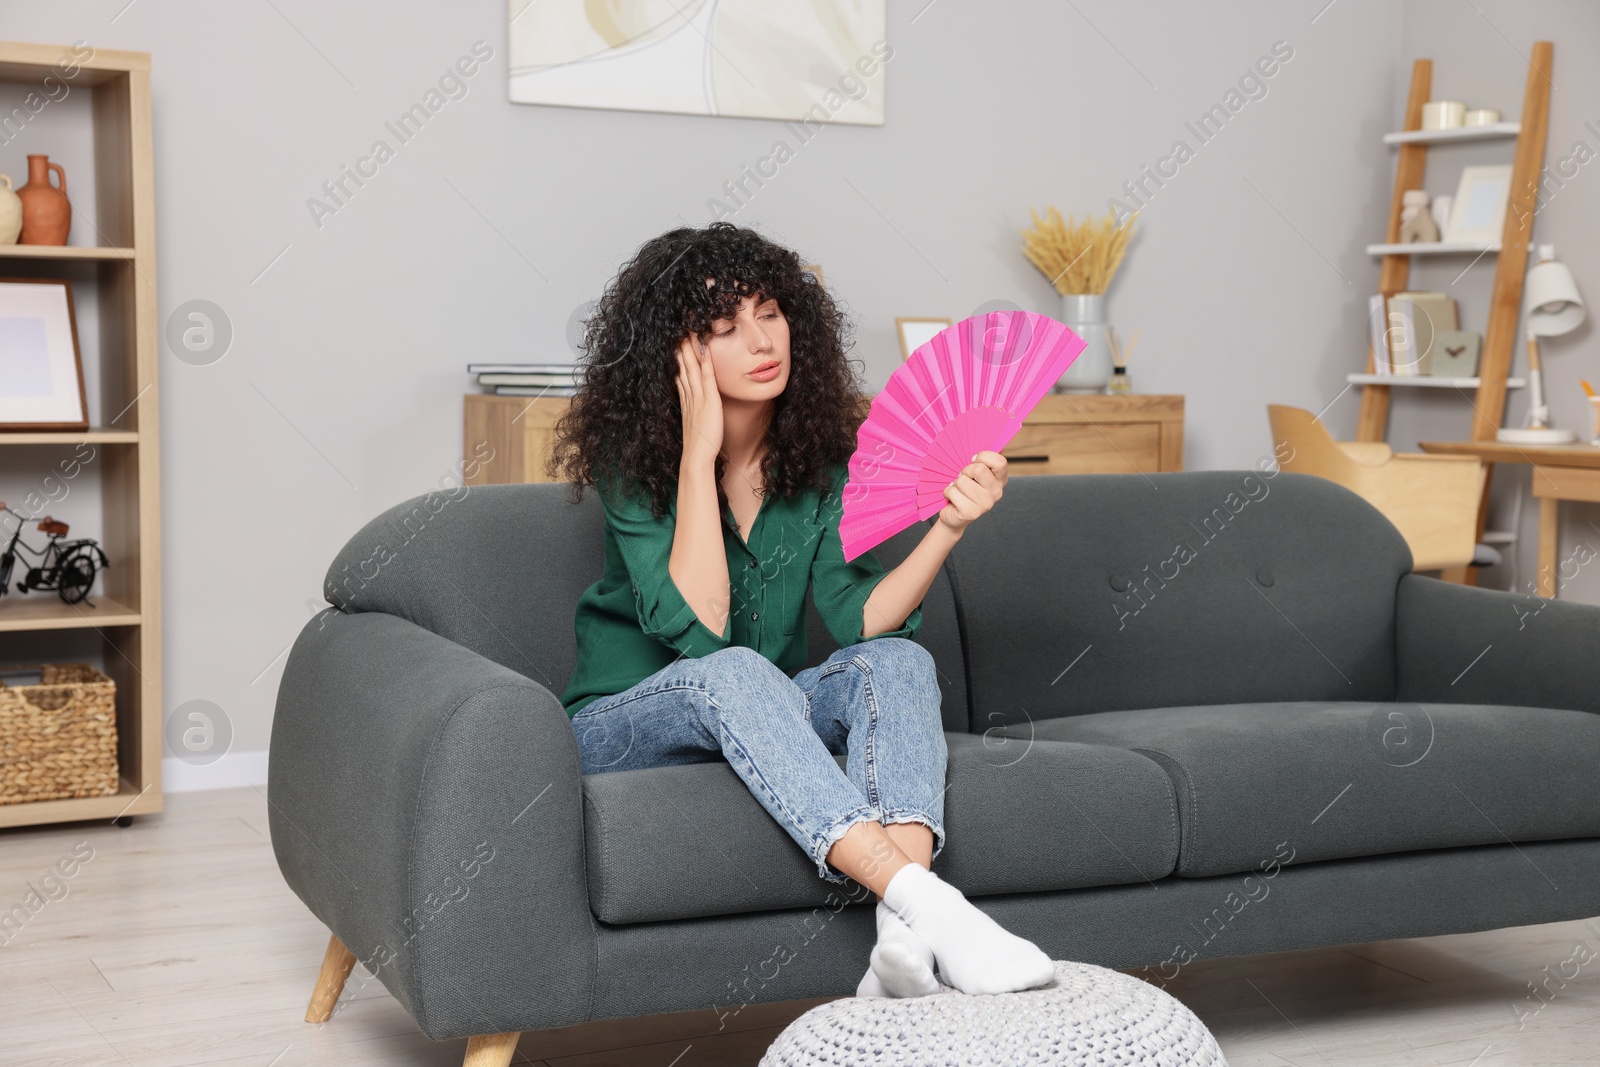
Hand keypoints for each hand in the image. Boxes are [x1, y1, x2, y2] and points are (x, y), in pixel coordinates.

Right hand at [674, 334, 722, 467]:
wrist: (696, 458)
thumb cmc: (698, 446)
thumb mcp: (695, 425)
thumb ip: (694, 414)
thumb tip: (696, 407)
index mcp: (686, 401)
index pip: (681, 375)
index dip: (679, 359)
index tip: (676, 344)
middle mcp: (690, 397)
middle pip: (684, 367)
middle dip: (681, 349)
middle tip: (679, 331)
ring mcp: (698, 398)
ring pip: (692, 368)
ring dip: (690, 349)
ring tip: (688, 332)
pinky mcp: (710, 401)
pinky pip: (708, 377)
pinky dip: (706, 362)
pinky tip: (706, 348)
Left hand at [937, 450, 1006, 534]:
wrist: (953, 514)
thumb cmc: (962, 488)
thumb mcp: (972, 472)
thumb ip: (979, 459)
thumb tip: (983, 435)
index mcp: (1000, 479)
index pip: (999, 461)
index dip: (983, 457)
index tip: (973, 461)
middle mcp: (997, 492)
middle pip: (978, 469)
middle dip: (964, 471)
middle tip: (963, 479)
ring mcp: (986, 504)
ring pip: (963, 481)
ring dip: (954, 484)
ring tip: (957, 490)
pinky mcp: (971, 513)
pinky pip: (953, 492)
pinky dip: (947, 492)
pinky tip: (952, 499)